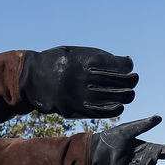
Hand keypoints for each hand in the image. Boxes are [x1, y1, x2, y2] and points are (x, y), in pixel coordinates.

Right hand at [20, 46, 137, 118]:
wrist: (31, 78)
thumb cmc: (58, 61)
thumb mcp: (76, 52)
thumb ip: (98, 57)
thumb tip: (127, 64)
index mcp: (84, 60)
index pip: (119, 65)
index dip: (127, 66)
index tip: (128, 66)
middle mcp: (83, 78)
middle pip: (121, 83)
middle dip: (131, 80)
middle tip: (133, 79)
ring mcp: (79, 95)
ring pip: (116, 99)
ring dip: (126, 95)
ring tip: (128, 92)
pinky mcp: (75, 110)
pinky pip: (103, 113)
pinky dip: (114, 109)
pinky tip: (118, 105)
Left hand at [90, 115, 164, 164]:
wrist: (94, 149)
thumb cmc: (111, 137)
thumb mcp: (128, 130)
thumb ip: (143, 125)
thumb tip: (159, 118)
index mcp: (141, 147)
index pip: (157, 149)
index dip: (164, 150)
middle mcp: (138, 159)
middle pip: (152, 159)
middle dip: (155, 157)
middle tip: (157, 153)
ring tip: (152, 161)